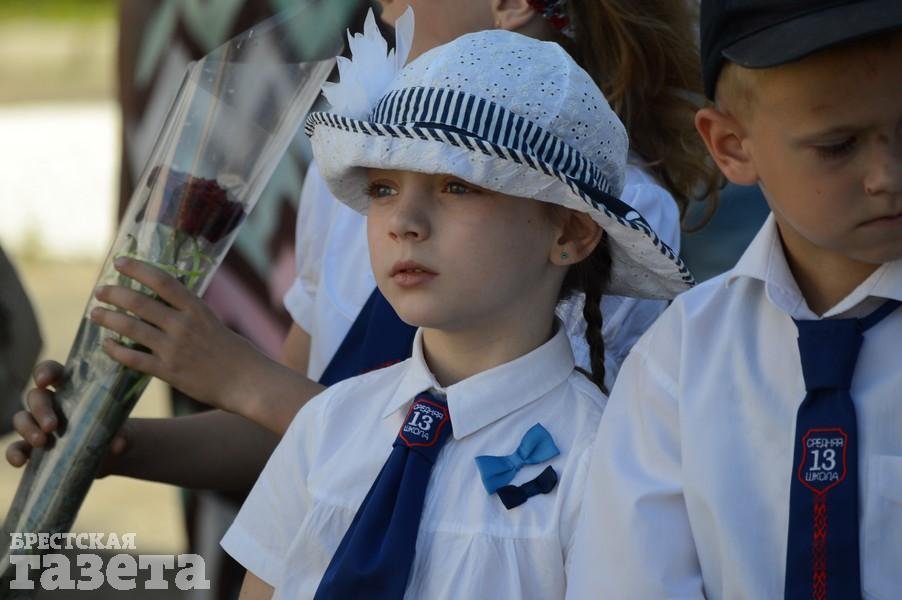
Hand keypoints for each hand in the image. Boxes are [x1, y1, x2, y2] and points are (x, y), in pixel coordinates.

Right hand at [6, 361, 127, 476]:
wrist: (109, 456)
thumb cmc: (113, 431)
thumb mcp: (121, 430)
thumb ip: (121, 434)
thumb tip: (118, 444)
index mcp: (72, 389)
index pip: (53, 371)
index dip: (45, 372)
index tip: (44, 381)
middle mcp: (52, 404)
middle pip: (36, 397)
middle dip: (40, 409)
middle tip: (51, 426)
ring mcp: (39, 425)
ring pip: (21, 418)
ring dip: (27, 429)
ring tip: (41, 442)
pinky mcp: (33, 448)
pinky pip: (16, 448)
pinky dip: (13, 453)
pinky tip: (19, 461)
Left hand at [90, 257, 261, 412]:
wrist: (246, 382)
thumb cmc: (235, 353)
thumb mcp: (214, 323)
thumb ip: (190, 314)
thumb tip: (164, 304)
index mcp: (197, 309)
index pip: (162, 281)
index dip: (138, 269)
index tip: (119, 262)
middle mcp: (183, 325)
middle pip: (140, 302)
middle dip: (115, 294)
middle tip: (100, 290)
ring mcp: (174, 348)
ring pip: (131, 328)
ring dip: (109, 319)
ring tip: (95, 313)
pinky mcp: (168, 371)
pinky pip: (133, 359)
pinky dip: (116, 350)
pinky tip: (106, 345)